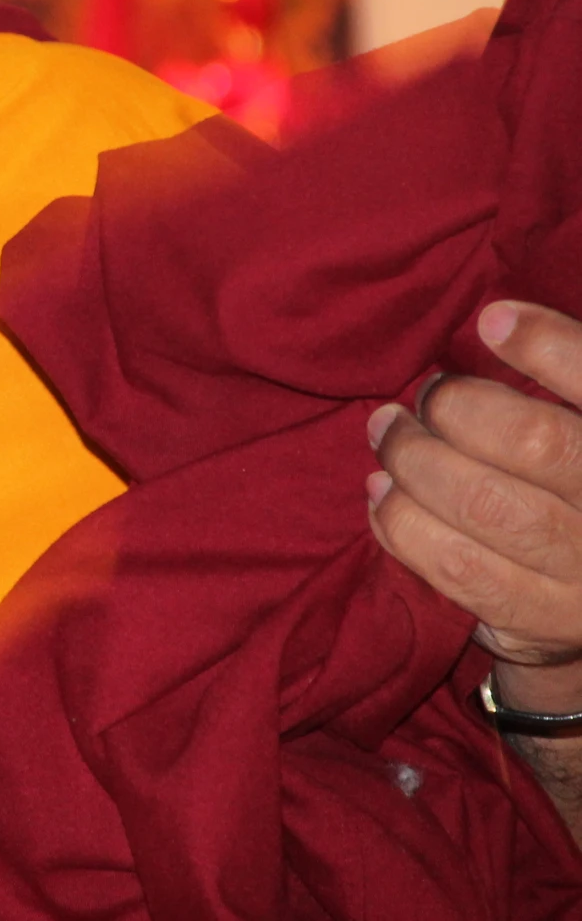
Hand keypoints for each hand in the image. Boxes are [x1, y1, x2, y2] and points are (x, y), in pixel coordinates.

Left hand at [368, 302, 581, 713]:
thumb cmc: (576, 483)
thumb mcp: (578, 425)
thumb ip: (561, 378)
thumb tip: (494, 320)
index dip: (552, 348)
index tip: (490, 320)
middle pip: (539, 446)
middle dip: (460, 408)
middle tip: (423, 394)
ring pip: (488, 509)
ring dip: (416, 461)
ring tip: (387, 433)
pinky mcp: (543, 626)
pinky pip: (459, 574)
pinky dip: (403, 527)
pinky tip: (383, 497)